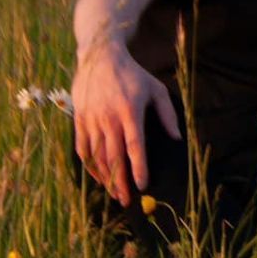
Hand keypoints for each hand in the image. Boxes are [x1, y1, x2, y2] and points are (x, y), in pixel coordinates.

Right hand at [71, 40, 178, 204]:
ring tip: (112, 193)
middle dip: (119, 181)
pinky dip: (89, 164)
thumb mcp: (157, 89)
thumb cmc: (134, 75)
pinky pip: (82, 147)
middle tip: (125, 200)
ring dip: (104, 176)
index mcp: (130, 112)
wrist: (100, 57)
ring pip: (97, 155)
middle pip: (114, 156)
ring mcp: (91, 119)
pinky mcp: (79, 119)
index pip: (134, 146)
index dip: (138, 167)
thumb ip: (167, 114)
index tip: (142, 185)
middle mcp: (108, 118)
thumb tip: (177, 138)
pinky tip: (97, 176)